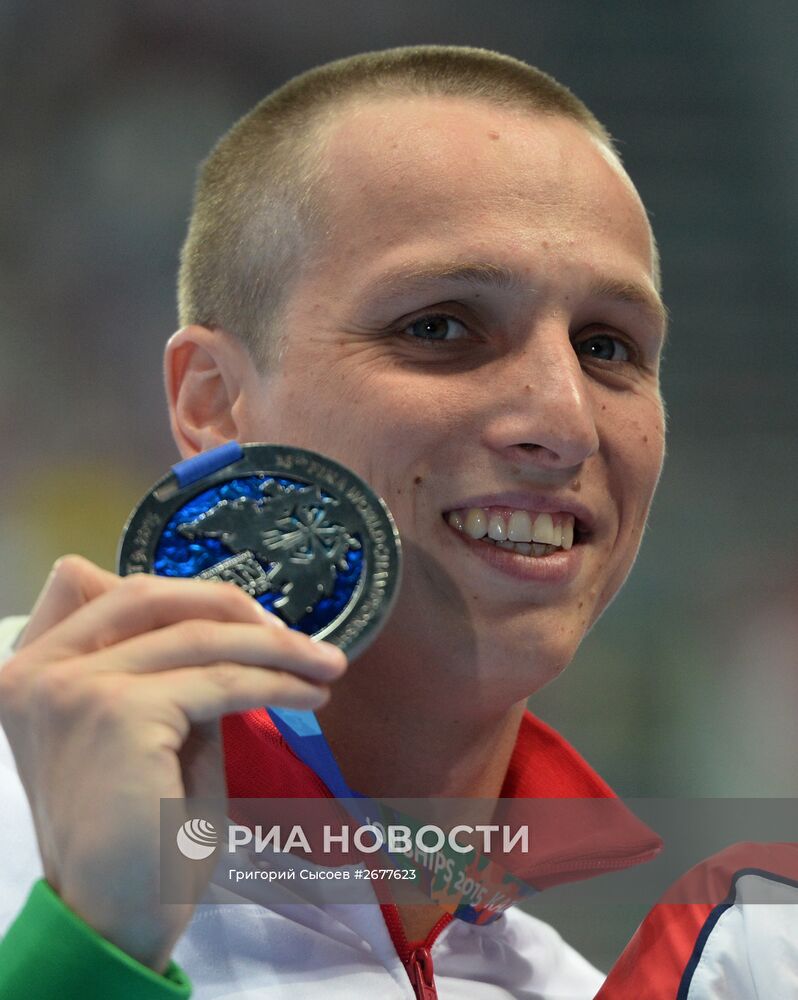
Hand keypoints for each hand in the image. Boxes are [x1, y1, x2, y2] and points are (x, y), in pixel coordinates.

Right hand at [0, 555, 346, 970]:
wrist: (114, 919)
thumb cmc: (135, 834)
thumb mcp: (146, 730)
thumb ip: (166, 674)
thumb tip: (229, 629)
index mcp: (31, 669)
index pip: (90, 584)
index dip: (170, 591)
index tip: (238, 614)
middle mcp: (38, 668)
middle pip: (148, 595)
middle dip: (230, 607)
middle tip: (291, 635)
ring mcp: (73, 686)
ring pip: (197, 637)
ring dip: (274, 646)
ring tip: (324, 664)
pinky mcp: (119, 711)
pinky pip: (221, 681)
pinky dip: (277, 682)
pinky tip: (310, 694)